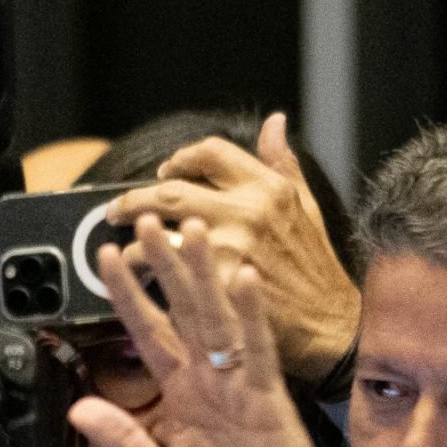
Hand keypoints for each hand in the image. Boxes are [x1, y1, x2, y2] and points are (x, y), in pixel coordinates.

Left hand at [67, 214, 392, 446]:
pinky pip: (257, 349)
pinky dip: (250, 314)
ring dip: (203, 274)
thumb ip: (124, 441)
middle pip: (181, 311)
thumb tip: (78, 408)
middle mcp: (208, 380)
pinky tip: (242, 277)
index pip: (146, 334)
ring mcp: (238, 384)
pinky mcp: (268, 397)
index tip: (107, 259)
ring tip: (191, 230)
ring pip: (216, 318)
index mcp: (181, 396)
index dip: (127, 296)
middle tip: (147, 219)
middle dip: (164, 266)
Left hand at [106, 111, 359, 382]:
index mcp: (267, 188)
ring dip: (134, 241)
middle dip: (134, 199)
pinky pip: (163, 271)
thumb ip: (282, 163)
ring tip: (123, 248)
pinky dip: (146, 273)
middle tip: (117, 209)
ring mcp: (229, 246)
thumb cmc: (315, 267)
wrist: (329, 325)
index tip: (165, 171)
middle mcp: (246, 211)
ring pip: (158, 233)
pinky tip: (141, 277)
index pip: (211, 152)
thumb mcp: (307, 206)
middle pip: (170, 191)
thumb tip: (273, 122)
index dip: (181, 158)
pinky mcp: (214, 282)